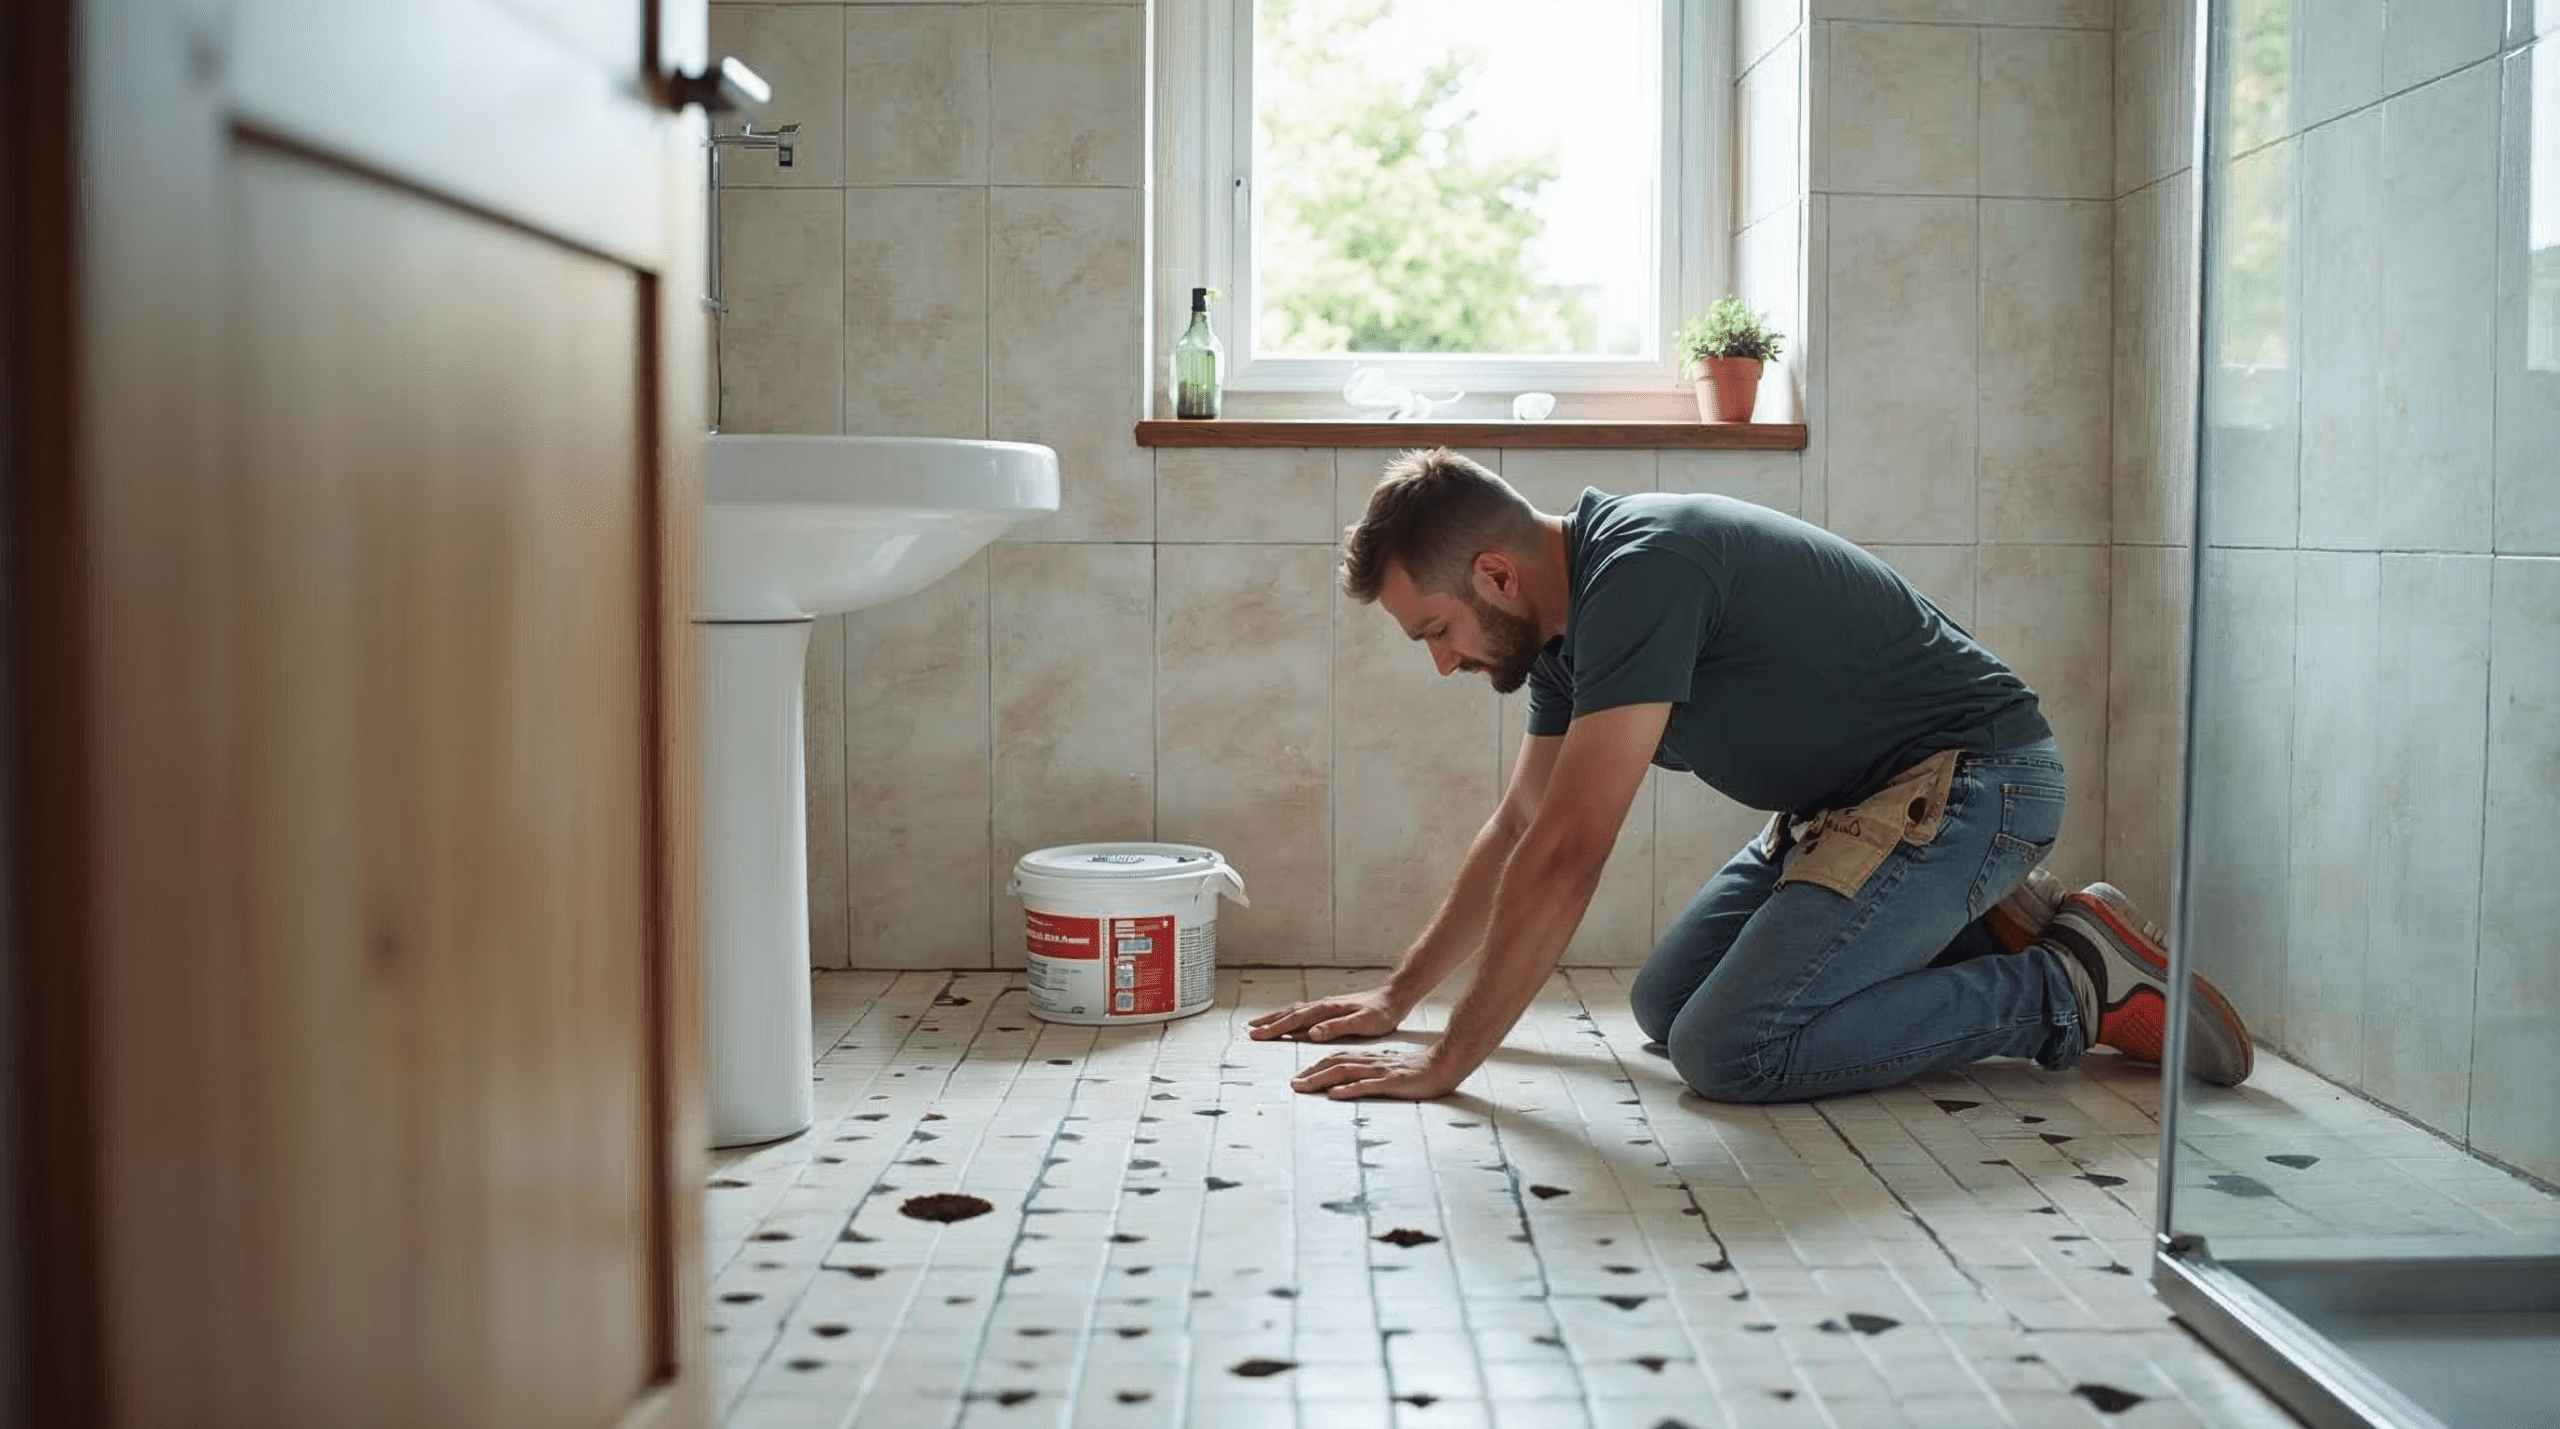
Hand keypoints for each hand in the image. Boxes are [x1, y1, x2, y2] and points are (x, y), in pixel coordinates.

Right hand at [1247, 986, 1405, 1042]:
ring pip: (1295, 1012)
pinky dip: (1291, 1016)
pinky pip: (1304, 1012)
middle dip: (1269, 1023)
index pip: (1295, 1020)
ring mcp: (1326, 1006)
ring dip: (1277, 1018)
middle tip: (1250, 1030)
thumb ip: (1336, 1027)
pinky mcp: (1331, 1008)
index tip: (1257, 1034)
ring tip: (1261, 1023)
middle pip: (1290, 1014)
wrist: (1394, 998)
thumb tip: (1311, 1033)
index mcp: (1327, 1010)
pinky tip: (1289, 1020)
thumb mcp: (1362, 1023)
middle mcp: (1324, 1005)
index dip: (1275, 1028)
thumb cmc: (1381, 1013)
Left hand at [1289, 1045, 1463, 1100]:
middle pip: (1335, 1063)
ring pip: (1345, 1072)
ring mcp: (1381, 1071)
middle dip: (1311, 1073)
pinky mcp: (1392, 1083)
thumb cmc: (1417, 1071)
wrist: (1445, 1065)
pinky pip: (1367, 1085)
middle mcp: (1371, 1062)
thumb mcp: (1388, 1068)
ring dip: (1321, 1080)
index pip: (1337, 1058)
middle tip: (1293, 1084)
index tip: (1299, 1076)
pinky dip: (1348, 1089)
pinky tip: (1335, 1094)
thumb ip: (1369, 1073)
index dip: (1316, 1066)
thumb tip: (1347, 1082)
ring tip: (1303, 1087)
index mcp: (1370, 1058)